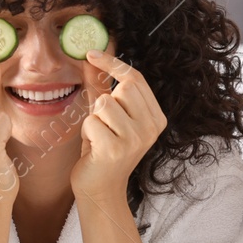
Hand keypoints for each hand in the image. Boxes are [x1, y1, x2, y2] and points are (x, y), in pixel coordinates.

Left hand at [70, 51, 167, 198]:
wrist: (101, 189)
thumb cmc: (103, 150)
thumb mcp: (106, 116)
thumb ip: (101, 87)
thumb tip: (91, 59)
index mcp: (156, 118)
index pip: (135, 79)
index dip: (113, 63)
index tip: (91, 53)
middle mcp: (152, 127)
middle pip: (123, 88)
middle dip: (105, 101)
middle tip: (105, 122)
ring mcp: (136, 139)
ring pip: (105, 104)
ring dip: (94, 118)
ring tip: (99, 137)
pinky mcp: (116, 149)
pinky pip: (92, 121)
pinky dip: (87, 132)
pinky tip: (94, 147)